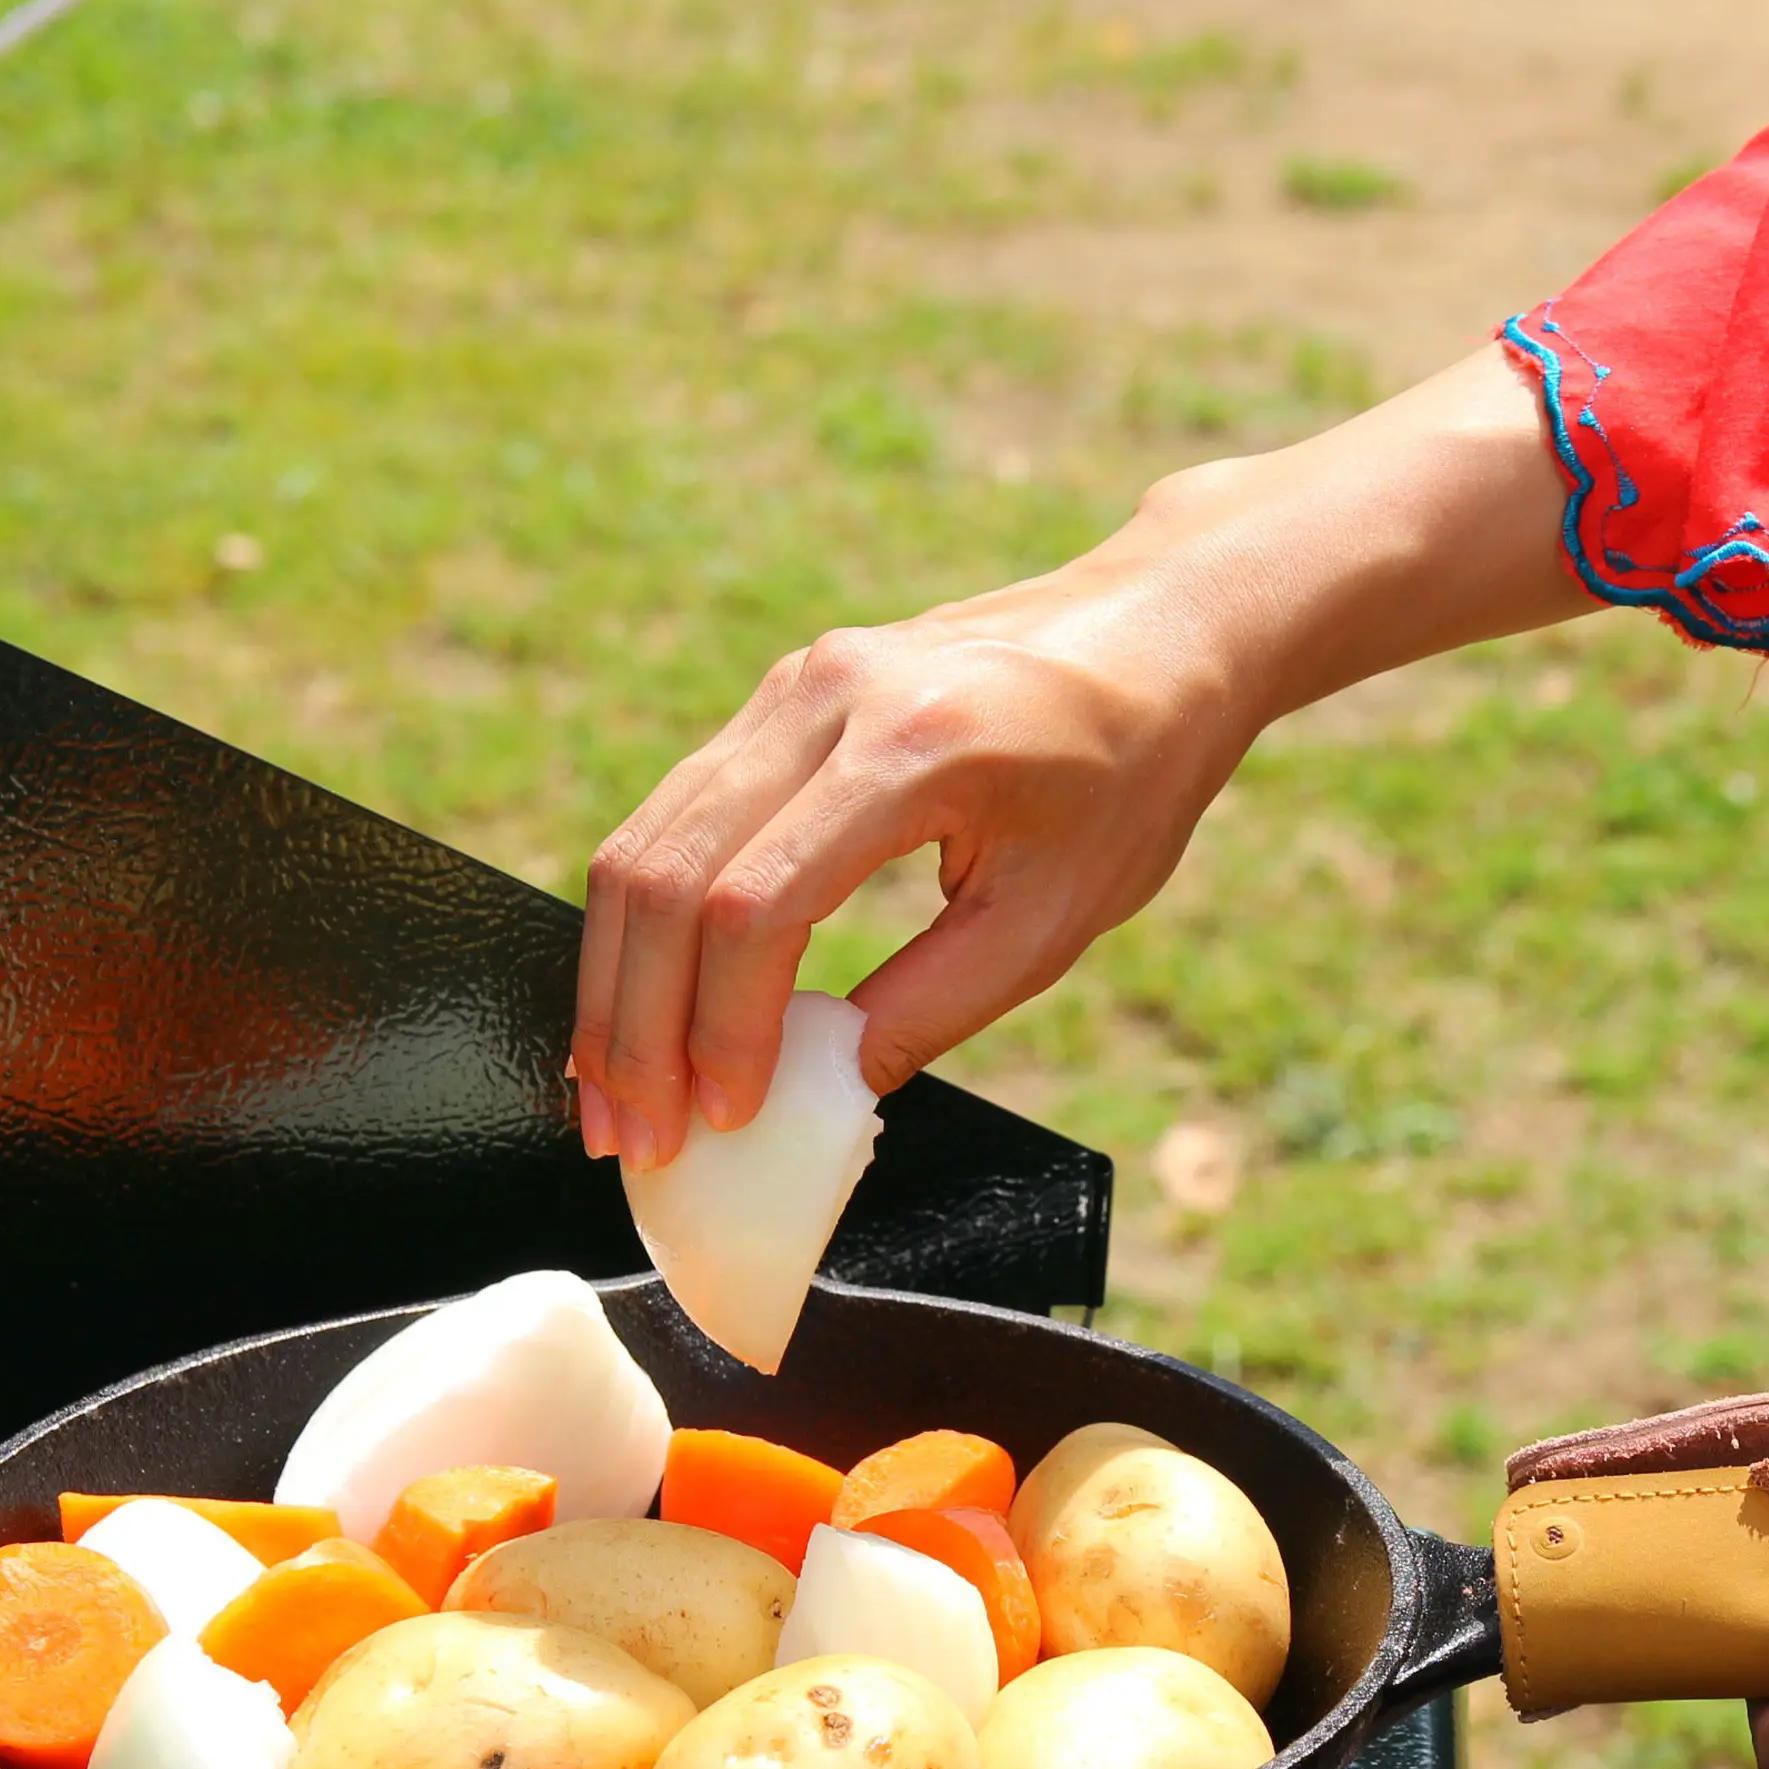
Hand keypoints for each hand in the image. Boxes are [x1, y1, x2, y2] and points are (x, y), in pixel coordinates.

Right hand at [574, 569, 1247, 1156]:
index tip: (725, 1116)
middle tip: (636, 1134)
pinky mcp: (776, 700)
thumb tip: (817, 1095)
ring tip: (616, 1093)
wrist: (1153, 634)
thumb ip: (930, 1008)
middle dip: (634, 1024)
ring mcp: (788, 687)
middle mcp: (826, 698)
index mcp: (911, 749)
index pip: (756, 906)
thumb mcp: (1054, 918)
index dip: (724, 1029)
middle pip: (665, 874)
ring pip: (643, 841)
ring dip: (615, 980)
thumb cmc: (1130, 774)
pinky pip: (673, 816)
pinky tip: (647, 1004)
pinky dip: (645, 922)